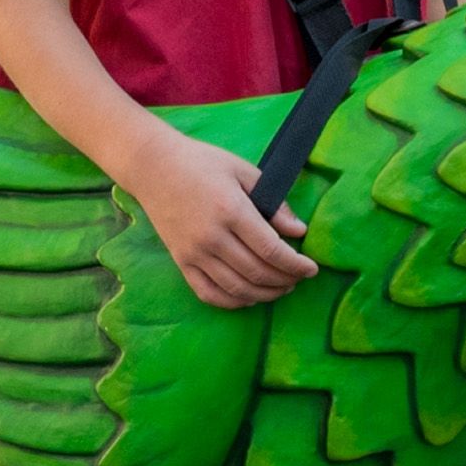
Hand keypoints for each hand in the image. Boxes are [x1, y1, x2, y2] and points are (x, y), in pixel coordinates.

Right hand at [127, 129, 316, 308]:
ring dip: (265, 294)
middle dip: (285, 280)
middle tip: (299, 278)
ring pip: (237, 288)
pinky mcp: (181, 262)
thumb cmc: (202, 163)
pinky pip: (209, 293)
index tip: (312, 268)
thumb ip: (273, 202)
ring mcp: (194, 253)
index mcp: (231, 211)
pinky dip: (233, 301)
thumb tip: (298, 231)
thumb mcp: (243, 170)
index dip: (296, 264)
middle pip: (257, 272)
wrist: (154, 167)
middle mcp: (212, 237)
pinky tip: (250, 297)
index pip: (272, 250)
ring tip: (281, 288)